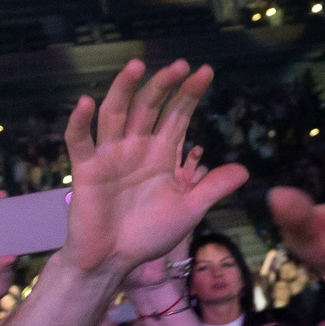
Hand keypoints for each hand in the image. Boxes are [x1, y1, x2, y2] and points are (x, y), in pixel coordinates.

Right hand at [61, 60, 247, 275]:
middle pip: (149, 107)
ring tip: (138, 66)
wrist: (114, 260)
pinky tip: (86, 102)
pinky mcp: (86, 170)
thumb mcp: (189, 210)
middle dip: (164, 86)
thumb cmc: (148, 234)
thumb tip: (245, 170)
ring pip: (115, 114)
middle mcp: (135, 147)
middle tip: (180, 65)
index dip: (189, 94)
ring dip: (124, 89)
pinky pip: (79, 141)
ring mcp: (109, 155)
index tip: (205, 71)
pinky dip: (80, 122)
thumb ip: (212, 188)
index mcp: (160, 153)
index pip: (177, 115)